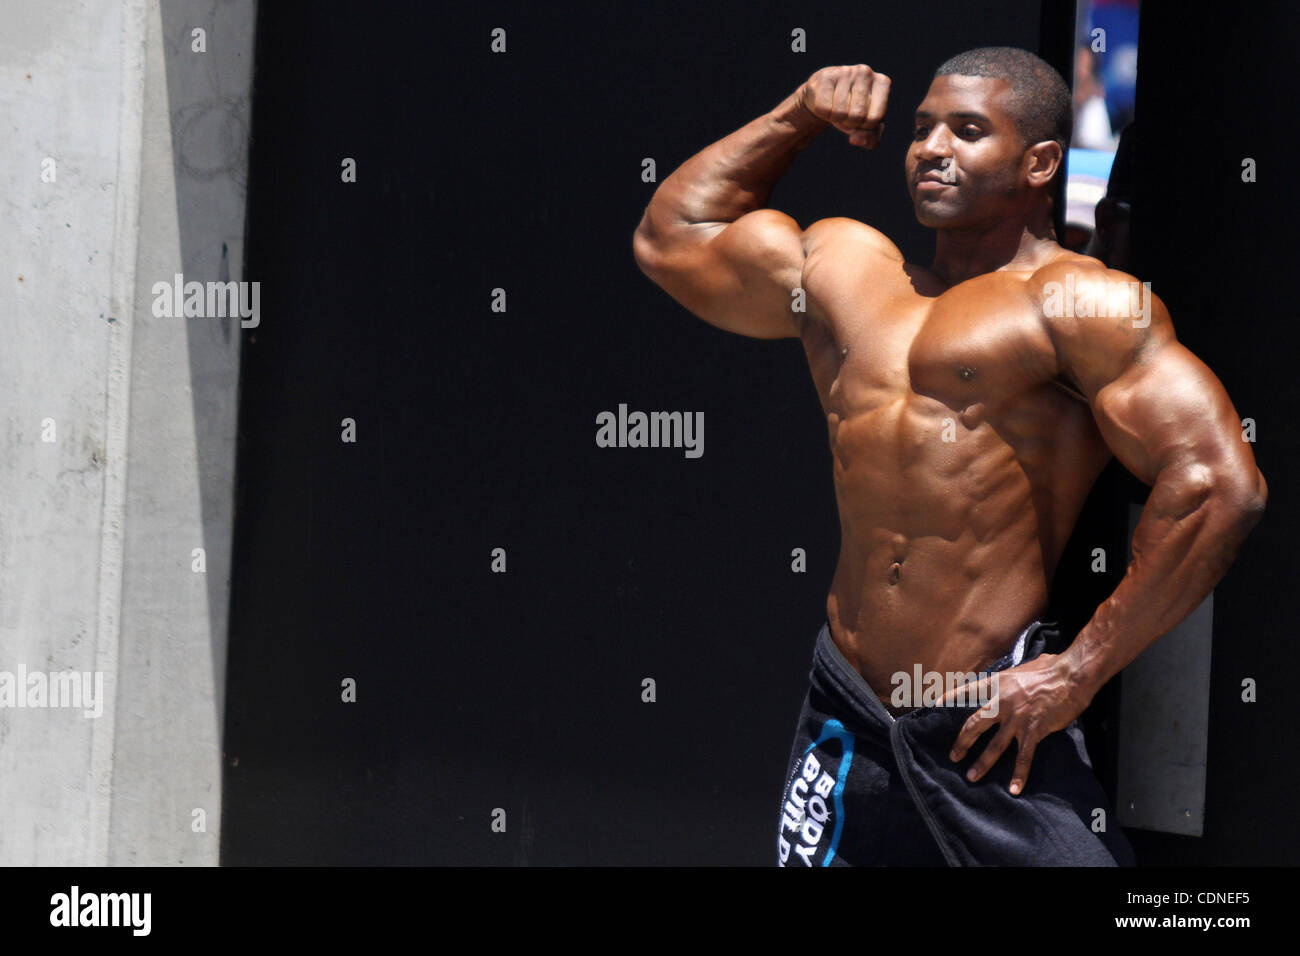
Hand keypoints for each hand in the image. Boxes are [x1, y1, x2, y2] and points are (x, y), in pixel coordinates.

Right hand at [798, 64, 889, 147]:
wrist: (826, 96)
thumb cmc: (851, 111)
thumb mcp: (866, 127)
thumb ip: (871, 139)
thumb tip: (855, 140)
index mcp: (882, 83)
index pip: (875, 119)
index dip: (864, 127)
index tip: (861, 118)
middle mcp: (866, 72)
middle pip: (857, 116)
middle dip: (849, 123)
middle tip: (846, 113)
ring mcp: (845, 72)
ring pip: (840, 113)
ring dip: (836, 118)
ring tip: (837, 107)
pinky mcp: (825, 77)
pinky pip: (824, 109)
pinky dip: (824, 113)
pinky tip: (827, 102)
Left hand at [940, 653, 1090, 795]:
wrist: (1072, 676)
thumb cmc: (1052, 668)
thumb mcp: (1023, 668)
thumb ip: (1011, 678)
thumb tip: (1008, 680)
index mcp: (998, 683)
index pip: (968, 690)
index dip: (951, 697)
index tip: (935, 705)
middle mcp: (1003, 702)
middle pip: (975, 724)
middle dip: (963, 742)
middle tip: (953, 756)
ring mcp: (1018, 718)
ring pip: (995, 745)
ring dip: (982, 762)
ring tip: (971, 776)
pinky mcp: (1034, 730)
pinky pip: (1024, 757)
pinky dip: (1019, 774)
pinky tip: (1014, 789)